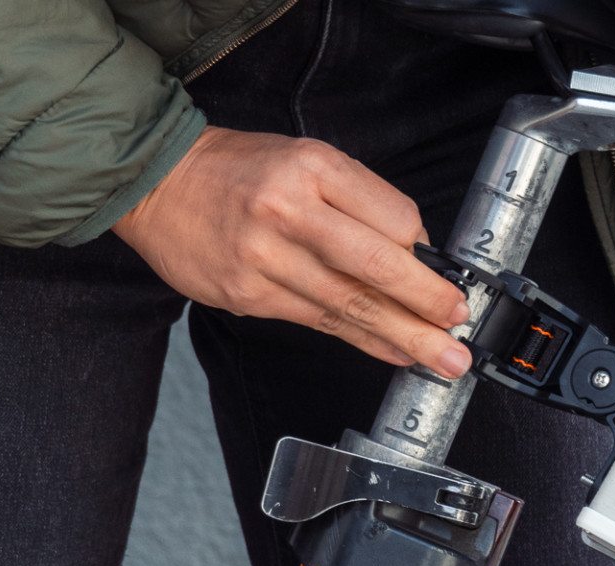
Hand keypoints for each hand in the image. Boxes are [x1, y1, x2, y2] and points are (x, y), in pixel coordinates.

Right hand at [113, 126, 472, 376]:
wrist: (155, 182)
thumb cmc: (240, 171)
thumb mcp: (306, 159)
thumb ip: (359, 200)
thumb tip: (416, 253)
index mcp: (314, 168)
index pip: (394, 217)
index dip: (425, 251)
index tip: (447, 274)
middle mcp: (290, 211)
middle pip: (376, 266)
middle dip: (427, 303)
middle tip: (460, 327)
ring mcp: (265, 257)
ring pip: (350, 304)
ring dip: (404, 336)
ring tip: (442, 358)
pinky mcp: (247, 294)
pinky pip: (319, 323)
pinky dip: (362, 340)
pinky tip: (392, 352)